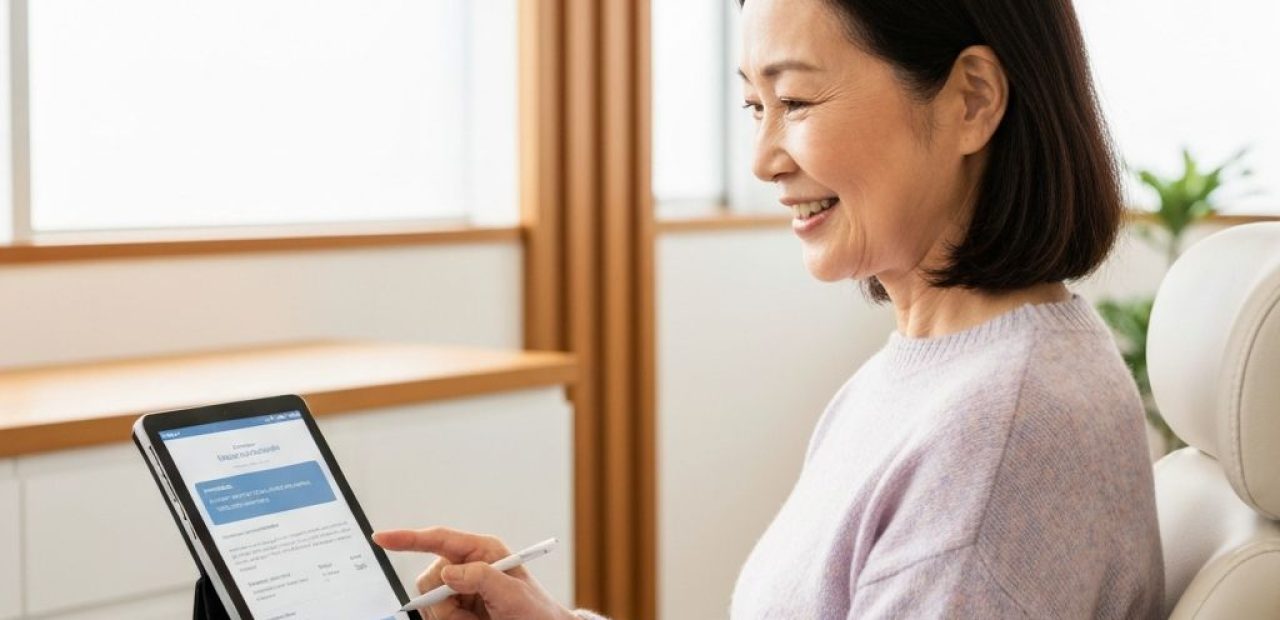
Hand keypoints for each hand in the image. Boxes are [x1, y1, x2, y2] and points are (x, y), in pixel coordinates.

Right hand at [373, 527, 575, 619]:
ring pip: (430, 603)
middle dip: (443, 602)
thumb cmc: (535, 611)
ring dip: (450, 617)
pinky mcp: (456, 609)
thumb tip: (448, 571)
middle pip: (429, 579)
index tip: (381, 538)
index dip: (408, 538)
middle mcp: (467, 567)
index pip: (439, 539)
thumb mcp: (513, 592)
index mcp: (482, 551)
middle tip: (470, 616)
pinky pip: (436, 616)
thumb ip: (481, 577)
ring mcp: (460, 589)